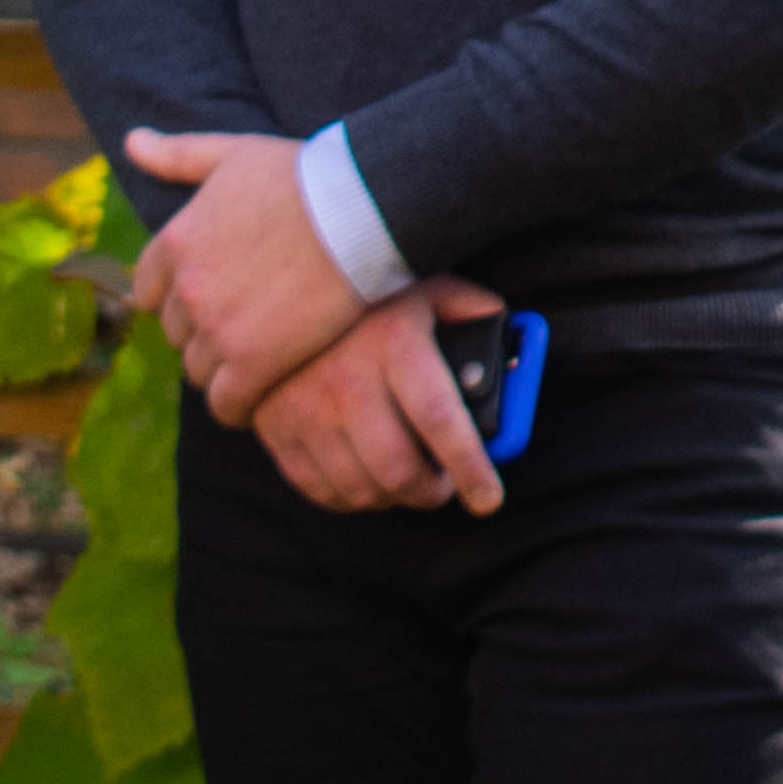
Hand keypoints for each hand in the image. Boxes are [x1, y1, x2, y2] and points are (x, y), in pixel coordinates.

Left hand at [130, 128, 363, 424]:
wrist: (360, 208)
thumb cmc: (305, 175)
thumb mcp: (235, 154)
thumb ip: (179, 154)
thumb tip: (132, 141)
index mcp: (175, 242)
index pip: (148, 292)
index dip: (178, 298)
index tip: (210, 298)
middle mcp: (186, 289)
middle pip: (177, 333)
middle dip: (204, 331)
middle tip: (244, 326)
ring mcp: (217, 329)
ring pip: (199, 370)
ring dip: (223, 367)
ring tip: (258, 358)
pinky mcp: (253, 363)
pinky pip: (226, 404)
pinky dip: (237, 406)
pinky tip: (259, 398)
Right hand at [250, 281, 510, 516]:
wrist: (276, 284)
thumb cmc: (367, 291)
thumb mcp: (427, 285)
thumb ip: (472, 310)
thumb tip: (506, 336)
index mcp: (396, 344)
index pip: (442, 421)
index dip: (471, 468)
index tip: (489, 499)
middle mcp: (347, 381)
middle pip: (398, 469)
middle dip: (432, 492)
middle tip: (445, 486)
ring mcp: (306, 409)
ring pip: (359, 488)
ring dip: (393, 498)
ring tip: (408, 482)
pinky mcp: (277, 428)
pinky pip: (318, 488)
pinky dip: (350, 498)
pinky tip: (366, 481)